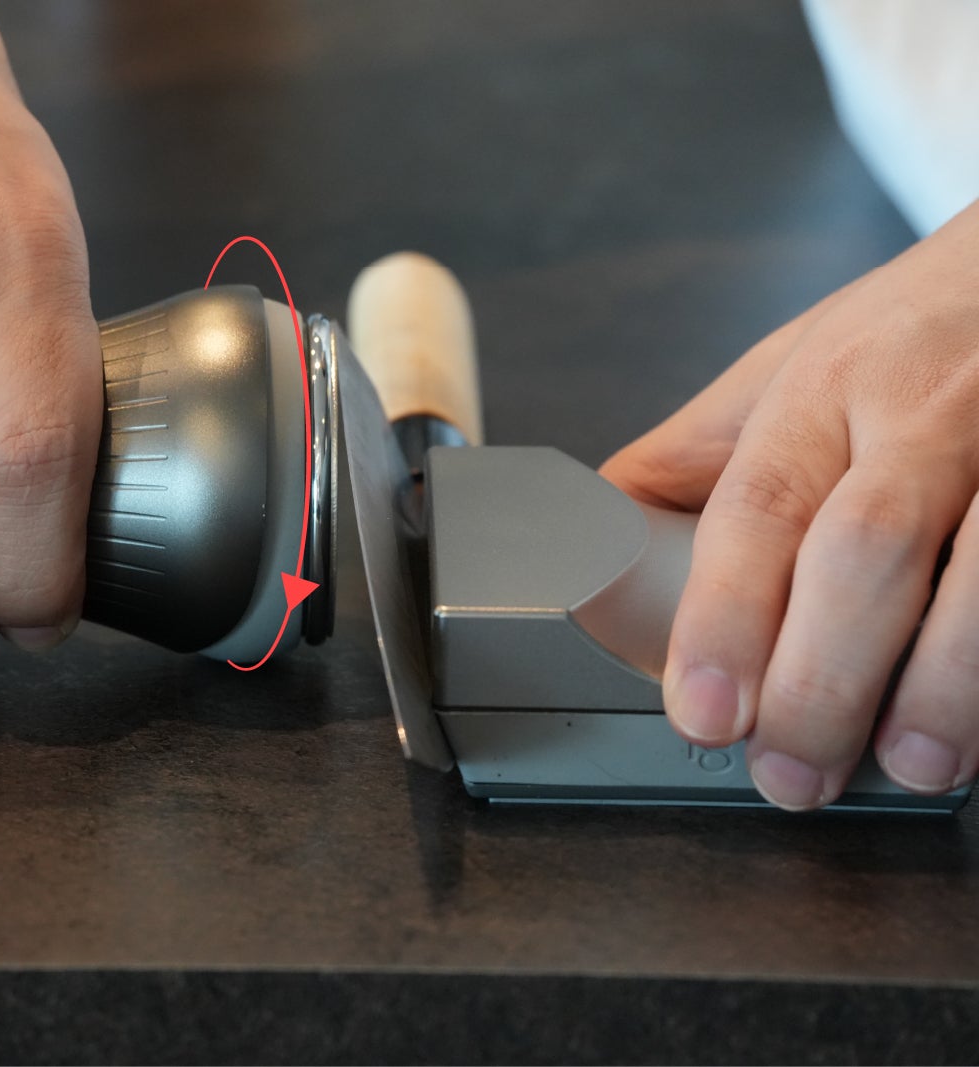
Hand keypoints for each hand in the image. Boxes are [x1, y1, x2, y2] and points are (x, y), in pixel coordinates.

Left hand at [601, 199, 978, 809]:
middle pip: (864, 550)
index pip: (757, 509)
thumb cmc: (908, 332)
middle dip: (822, 679)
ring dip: (948, 684)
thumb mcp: (786, 370)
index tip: (704, 714)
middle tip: (792, 775)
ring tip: (911, 766)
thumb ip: (695, 463)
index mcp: (821, 389)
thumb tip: (585, 546)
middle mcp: (924, 407)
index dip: (724, 618)